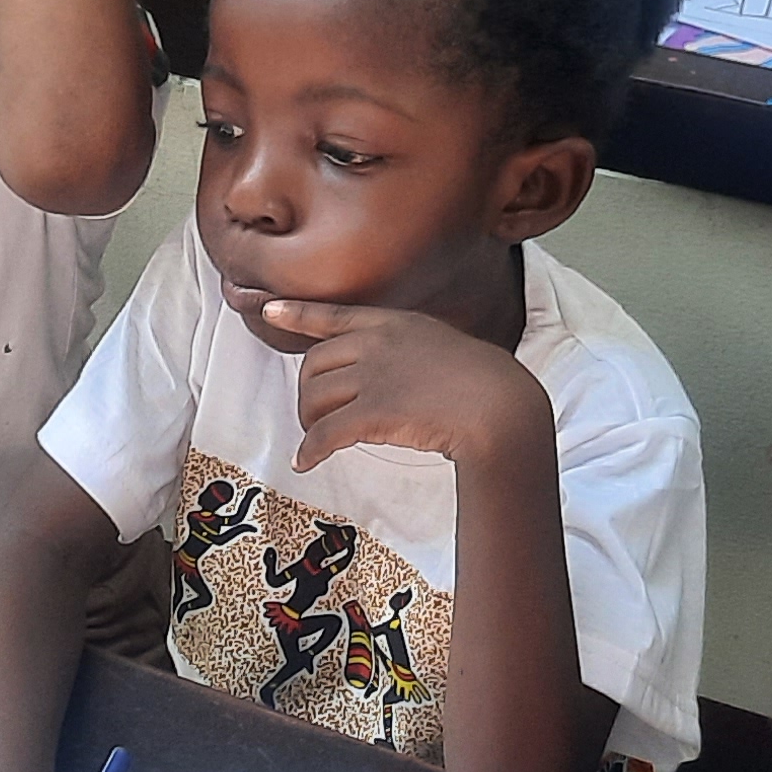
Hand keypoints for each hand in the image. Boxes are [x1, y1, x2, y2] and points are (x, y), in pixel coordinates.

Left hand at [263, 301, 550, 470]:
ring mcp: (374, 376)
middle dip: (307, 393)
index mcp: (394, 324)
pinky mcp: (373, 412)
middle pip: (313, 365)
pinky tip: (306, 462)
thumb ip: (411, 352)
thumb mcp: (445, 347)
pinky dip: (310, 450)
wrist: (502, 407)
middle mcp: (377, 344)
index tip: (270, 309)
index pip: (335, 315)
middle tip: (314, 417)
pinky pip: (325, 433)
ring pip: (313, 398)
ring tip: (316, 438)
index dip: (298, 314)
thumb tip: (389, 377)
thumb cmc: (487, 384)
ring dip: (308, 422)